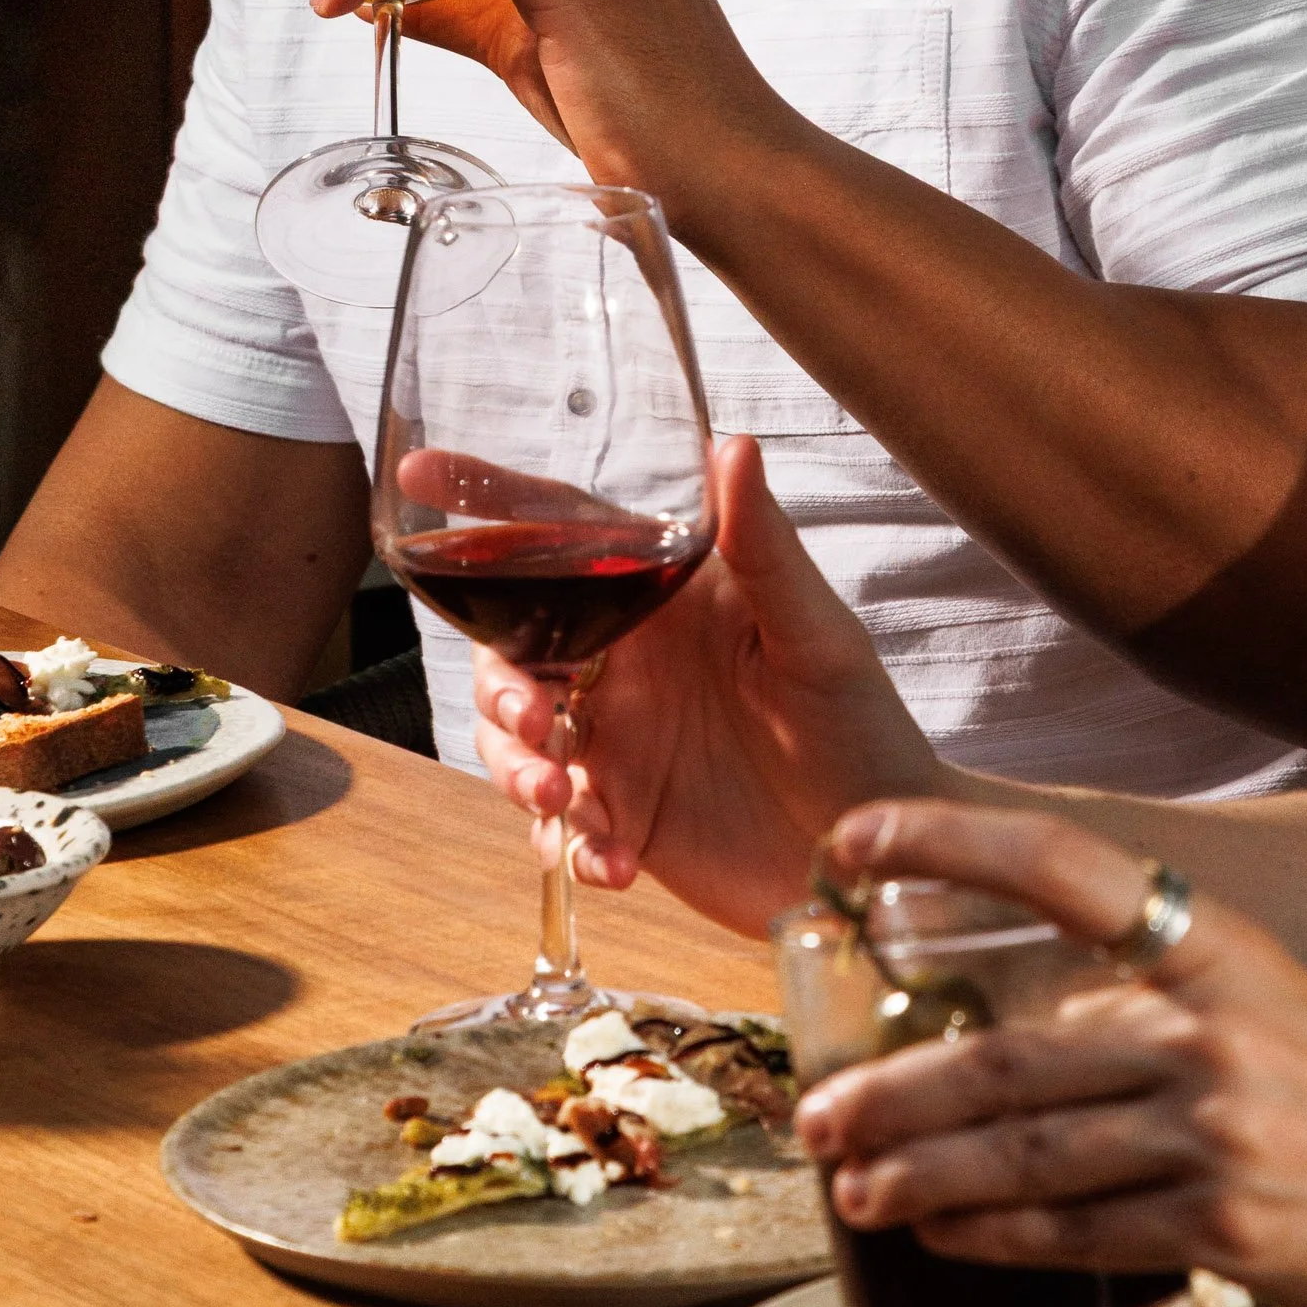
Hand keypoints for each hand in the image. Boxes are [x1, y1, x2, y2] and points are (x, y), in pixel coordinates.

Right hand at [473, 433, 942, 933]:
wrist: (882, 858)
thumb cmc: (864, 726)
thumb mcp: (815, 635)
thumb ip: (764, 548)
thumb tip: (734, 443)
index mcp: (664, 598)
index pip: (565, 532)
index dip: (489, 499)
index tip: (424, 470)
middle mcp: (628, 660)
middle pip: (512, 648)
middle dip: (496, 684)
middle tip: (535, 722)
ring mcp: (620, 742)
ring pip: (515, 739)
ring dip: (517, 768)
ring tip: (565, 800)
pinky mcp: (625, 819)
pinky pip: (560, 826)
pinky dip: (569, 845)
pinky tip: (612, 863)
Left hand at [796, 798, 1306, 1306]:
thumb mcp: (1293, 1004)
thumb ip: (1180, 998)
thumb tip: (1058, 1015)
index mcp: (1222, 948)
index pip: (1064, 866)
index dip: (951, 842)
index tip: (854, 837)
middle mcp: (1211, 1029)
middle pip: (1012, 1056)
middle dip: (897, 1087)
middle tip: (817, 1109)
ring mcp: (1218, 1132)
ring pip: (1029, 1155)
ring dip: (922, 1173)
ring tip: (852, 1184)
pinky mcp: (1228, 1228)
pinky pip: (1081, 1230)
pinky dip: (998, 1234)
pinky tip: (945, 1235)